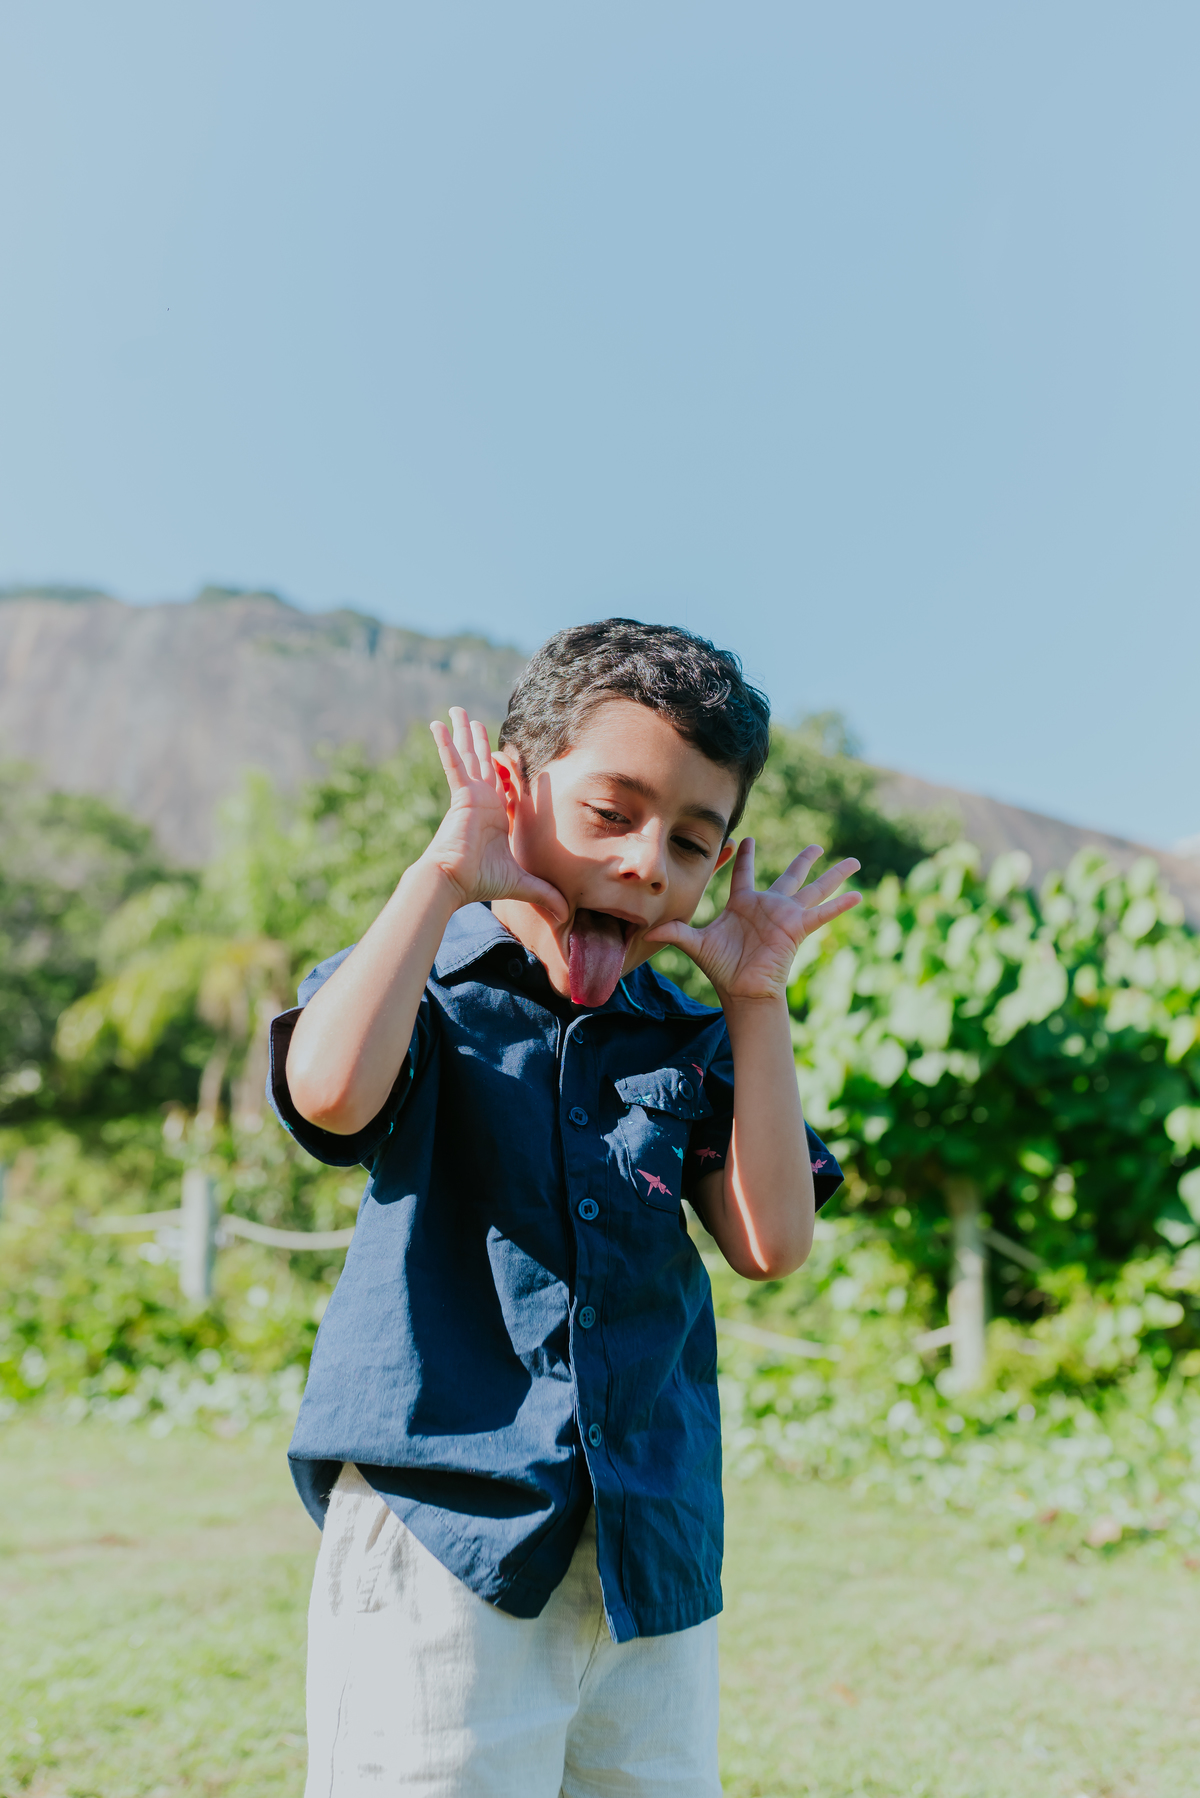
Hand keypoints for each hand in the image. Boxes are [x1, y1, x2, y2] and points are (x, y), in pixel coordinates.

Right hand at [426, 709, 567, 921]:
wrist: (454, 881)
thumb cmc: (481, 881)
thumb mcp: (520, 883)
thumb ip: (543, 894)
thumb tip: (565, 917)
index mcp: (495, 816)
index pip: (504, 786)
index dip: (508, 771)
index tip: (506, 756)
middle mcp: (482, 801)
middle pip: (482, 764)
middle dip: (478, 742)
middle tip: (473, 721)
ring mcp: (470, 795)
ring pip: (469, 756)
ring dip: (464, 734)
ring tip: (457, 711)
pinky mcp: (460, 794)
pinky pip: (453, 763)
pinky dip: (446, 745)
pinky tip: (437, 725)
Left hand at [644, 840, 859, 1003]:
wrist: (741, 990)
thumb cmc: (721, 968)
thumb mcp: (695, 943)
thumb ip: (675, 931)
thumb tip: (648, 930)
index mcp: (743, 904)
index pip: (744, 873)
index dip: (744, 856)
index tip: (746, 839)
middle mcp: (768, 906)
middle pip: (791, 876)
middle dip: (804, 860)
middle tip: (818, 845)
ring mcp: (786, 916)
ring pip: (814, 889)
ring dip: (833, 875)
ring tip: (855, 862)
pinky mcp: (797, 928)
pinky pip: (821, 913)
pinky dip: (840, 905)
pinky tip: (859, 895)